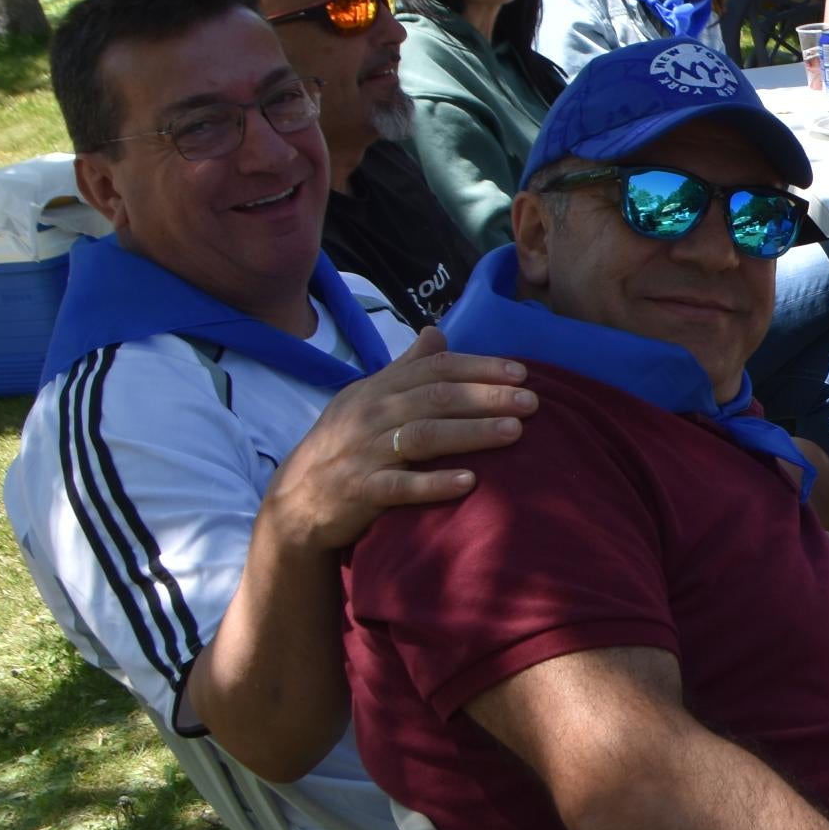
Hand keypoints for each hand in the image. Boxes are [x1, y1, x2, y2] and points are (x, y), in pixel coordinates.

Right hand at [254, 330, 533, 553]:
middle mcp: (372, 415)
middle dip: (487, 397)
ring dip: (471, 433)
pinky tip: (469, 482)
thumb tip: (436, 332)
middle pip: (436, 399)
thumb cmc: (344, 442)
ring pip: (423, 436)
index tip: (521, 372)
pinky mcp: (361, 491)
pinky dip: (433, 484)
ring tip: (514, 432)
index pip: (435, 369)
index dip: (479, 368)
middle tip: (532, 401)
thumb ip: (405, 367)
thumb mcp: (367, 397)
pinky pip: (399, 486)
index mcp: (379, 389)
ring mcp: (365, 453)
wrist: (295, 498)